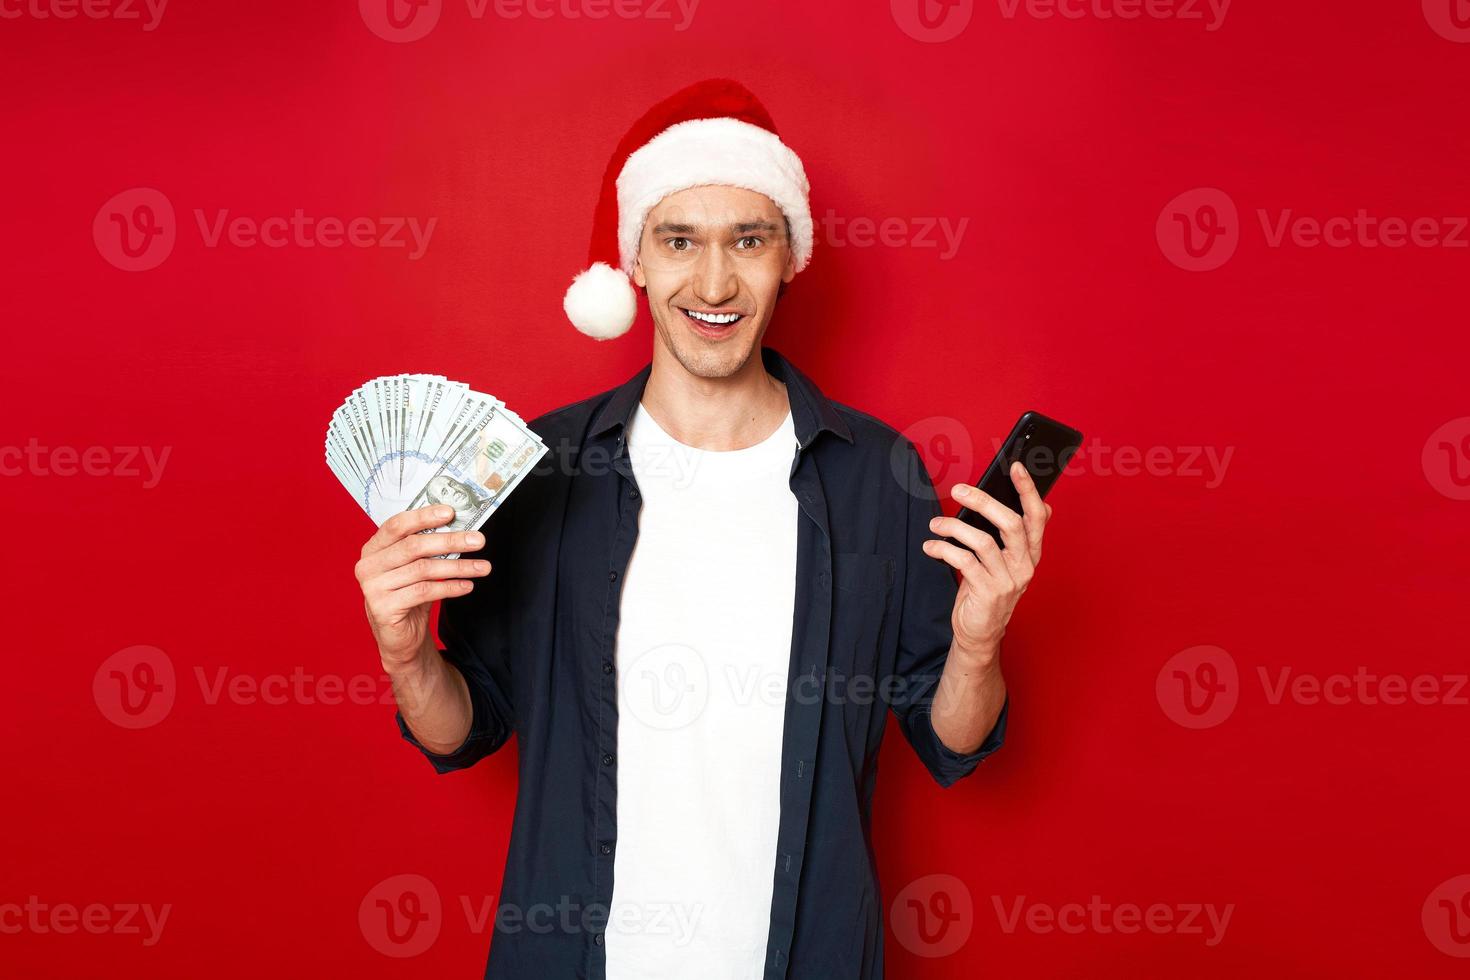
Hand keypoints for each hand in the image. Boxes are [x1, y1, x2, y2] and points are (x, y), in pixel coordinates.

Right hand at [354, 505, 491, 670]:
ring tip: (482, 567)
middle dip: (451, 541)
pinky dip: (450, 587)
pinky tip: (467, 585)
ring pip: (423, 569)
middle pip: (414, 546)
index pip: (397, 525)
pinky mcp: (383, 608)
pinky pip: (423, 591)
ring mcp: (373, 587)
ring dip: (458, 566)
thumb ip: (427, 548)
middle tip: (478, 541)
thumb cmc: (408, 595)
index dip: (424, 516)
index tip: (451, 512)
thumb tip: (460, 528)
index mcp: (374, 548)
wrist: (398, 636)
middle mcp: (369, 565)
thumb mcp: (414, 568)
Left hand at [921, 462, 1053, 656]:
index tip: (1016, 467)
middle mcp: (1024, 565)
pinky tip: (931, 546)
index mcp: (1031, 553)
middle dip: (983, 501)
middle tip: (959, 490)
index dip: (1028, 491)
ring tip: (936, 524)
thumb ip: (1011, 535)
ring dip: (955, 527)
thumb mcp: (1004, 561)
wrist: (980, 632)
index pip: (1036, 517)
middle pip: (1010, 523)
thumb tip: (1020, 503)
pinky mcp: (988, 592)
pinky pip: (964, 561)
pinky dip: (944, 549)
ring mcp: (1008, 580)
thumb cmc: (988, 589)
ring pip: (983, 541)